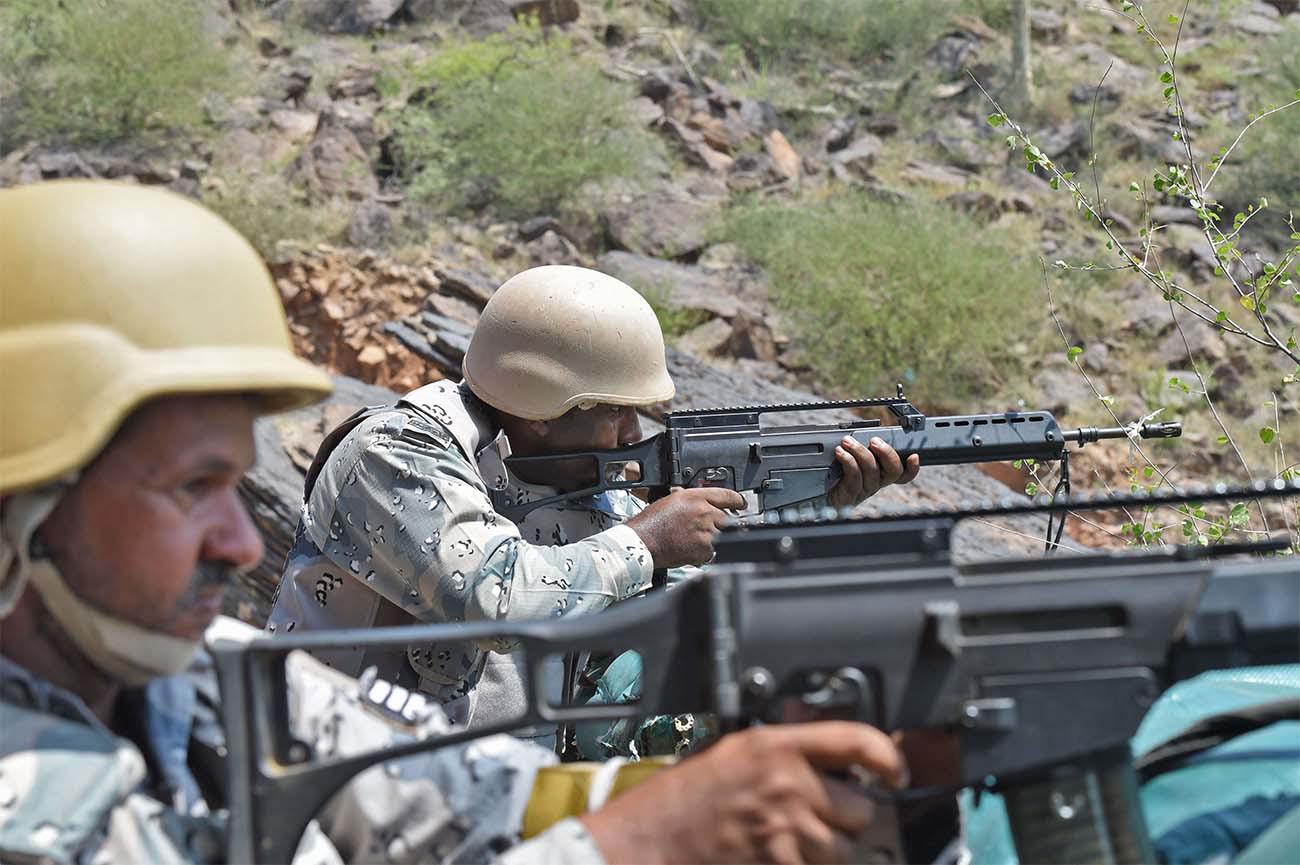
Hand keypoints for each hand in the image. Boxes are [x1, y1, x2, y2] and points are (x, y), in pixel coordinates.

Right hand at [580, 721, 906, 863]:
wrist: (649, 842)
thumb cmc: (684, 798)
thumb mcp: (734, 751)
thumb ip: (785, 749)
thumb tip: (835, 757)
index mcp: (776, 746)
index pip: (857, 741)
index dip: (889, 758)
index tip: (895, 771)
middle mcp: (788, 785)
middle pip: (862, 808)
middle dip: (848, 817)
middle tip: (820, 817)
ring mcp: (787, 831)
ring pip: (847, 849)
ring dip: (831, 851)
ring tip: (794, 842)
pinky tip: (779, 856)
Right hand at [626, 487, 745, 568]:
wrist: (642, 542)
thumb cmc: (652, 522)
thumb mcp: (673, 500)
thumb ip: (694, 501)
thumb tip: (706, 505)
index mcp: (696, 496)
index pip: (727, 495)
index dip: (738, 500)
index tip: (741, 504)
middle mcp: (704, 512)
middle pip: (728, 518)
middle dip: (723, 524)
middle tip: (710, 529)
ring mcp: (706, 531)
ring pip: (722, 536)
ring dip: (714, 539)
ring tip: (695, 540)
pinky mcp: (705, 549)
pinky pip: (713, 551)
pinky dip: (705, 553)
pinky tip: (691, 549)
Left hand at [826, 437, 920, 509]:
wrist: (812, 498)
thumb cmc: (828, 476)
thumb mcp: (844, 459)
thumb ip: (857, 449)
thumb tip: (859, 433)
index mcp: (877, 475)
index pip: (902, 475)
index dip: (912, 468)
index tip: (914, 455)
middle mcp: (874, 484)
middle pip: (894, 471)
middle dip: (887, 452)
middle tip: (875, 441)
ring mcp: (862, 491)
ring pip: (872, 470)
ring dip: (860, 451)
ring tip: (846, 442)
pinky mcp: (848, 496)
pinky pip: (854, 478)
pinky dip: (848, 461)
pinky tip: (840, 453)